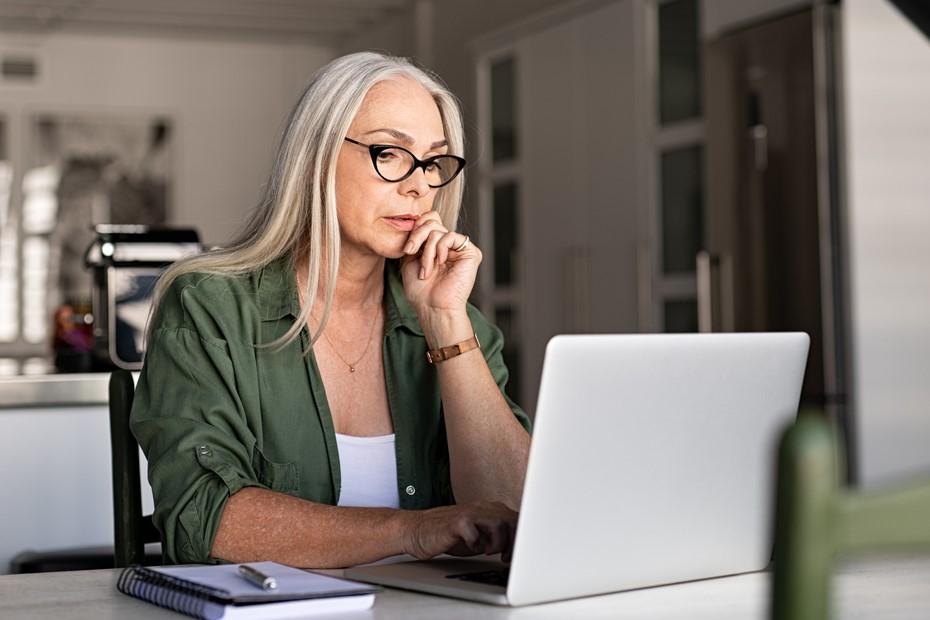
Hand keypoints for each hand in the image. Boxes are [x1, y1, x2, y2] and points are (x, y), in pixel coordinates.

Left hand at [400, 211, 480, 314]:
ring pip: (437, 230)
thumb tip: (417, 219)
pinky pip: (450, 236)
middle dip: (417, 236)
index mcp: (437, 245)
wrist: (433, 307)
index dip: (416, 227)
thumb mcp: (410, 259)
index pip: (429, 220)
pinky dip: (439, 249)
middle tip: (409, 252)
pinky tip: (440, 263)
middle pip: (432, 220)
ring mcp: (460, 248)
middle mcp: (450, 245)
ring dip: (426, 251)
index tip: (407, 248)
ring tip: (425, 270)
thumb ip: (415, 238)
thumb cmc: (420, 290)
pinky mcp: (471, 252)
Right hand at [400, 501, 517, 561]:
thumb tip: (520, 549)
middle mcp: (483, 508)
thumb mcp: (480, 536)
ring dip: (496, 543)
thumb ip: (499, 536)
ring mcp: (470, 513)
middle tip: (504, 557)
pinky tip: (471, 547)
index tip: (518, 556)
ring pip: (499, 524)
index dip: (522, 539)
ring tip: (486, 551)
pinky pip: (475, 533)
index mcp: (491, 510)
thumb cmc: (451, 535)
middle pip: (512, 520)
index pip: (517, 520)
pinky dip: (476, 544)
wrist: (419, 531)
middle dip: (512, 542)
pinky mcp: (457, 522)